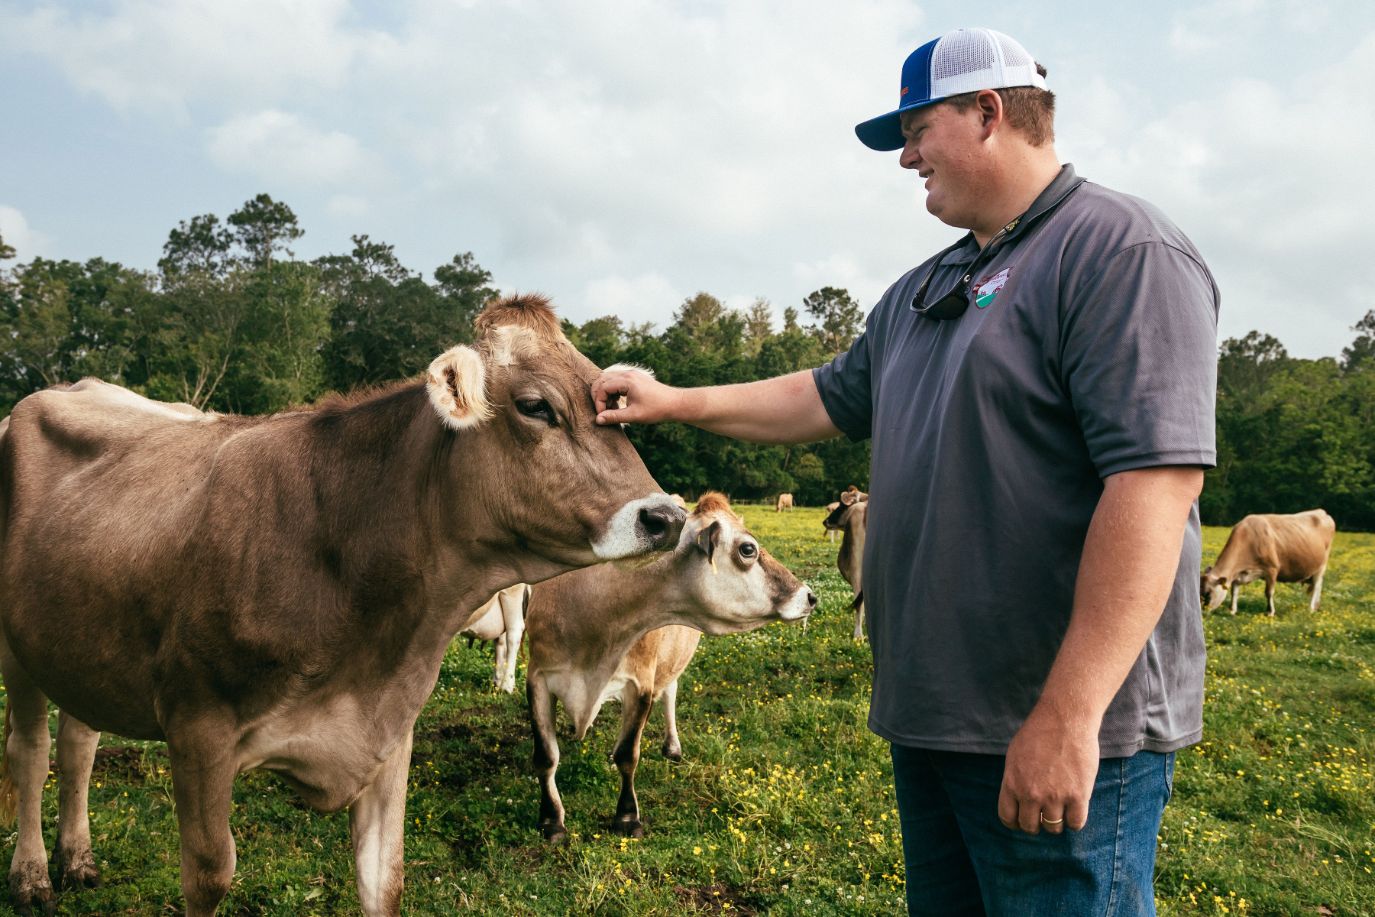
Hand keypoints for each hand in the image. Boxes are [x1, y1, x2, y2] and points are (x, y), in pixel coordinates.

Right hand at [591, 367, 682, 425]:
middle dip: (599, 395)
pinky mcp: (634, 378)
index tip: (603, 415)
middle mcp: (627, 374)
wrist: (675, 403)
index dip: (599, 402)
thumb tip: (598, 420)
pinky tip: (617, 404)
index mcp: (627, 381)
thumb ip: (614, 417)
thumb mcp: (634, 416)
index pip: (602, 387)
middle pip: (602, 379)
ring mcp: (631, 375)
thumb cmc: (656, 409)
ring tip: (612, 408)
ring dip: (605, 393)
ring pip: (608, 379)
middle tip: (603, 410)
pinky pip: (616, 381)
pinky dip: (613, 391)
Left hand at [997, 706, 1099, 834]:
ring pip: (1053, 828)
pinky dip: (1075, 820)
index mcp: (1012, 783)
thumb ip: (1014, 779)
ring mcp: (1054, 796)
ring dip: (1056, 822)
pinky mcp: (1078, 795)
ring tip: (1061, 808)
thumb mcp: (1015, 755)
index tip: (1024, 819)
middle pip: (1030, 827)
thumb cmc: (1039, 733)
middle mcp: (1031, 793)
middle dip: (1036, 823)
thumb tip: (1015, 800)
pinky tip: (1075, 808)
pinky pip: (1075, 823)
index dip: (1016, 822)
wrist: (1065, 719)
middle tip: (1044, 814)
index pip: (1008, 818)